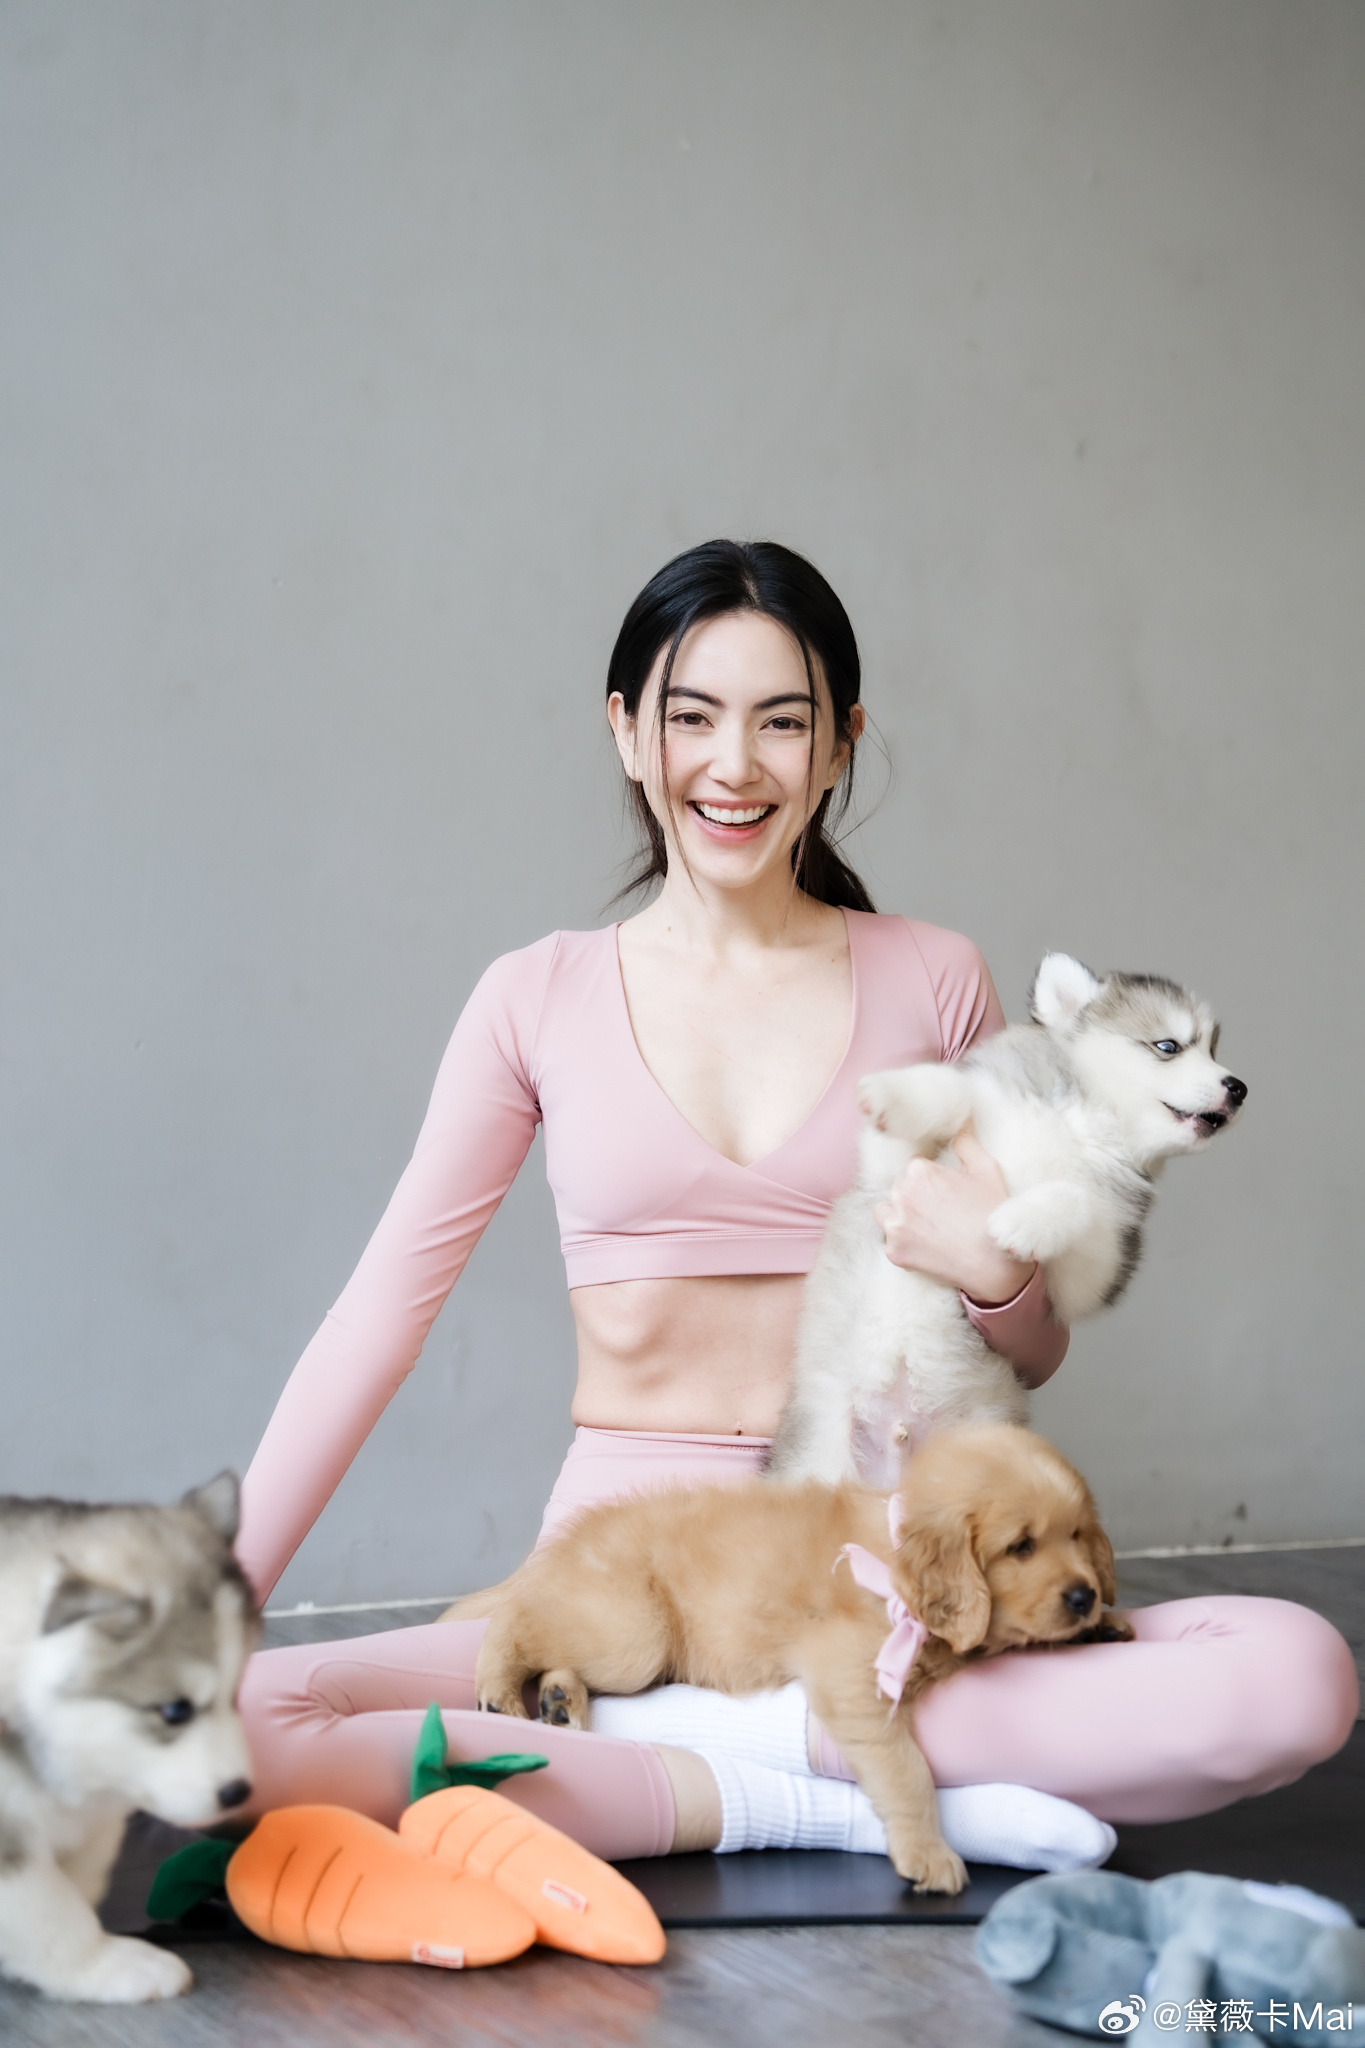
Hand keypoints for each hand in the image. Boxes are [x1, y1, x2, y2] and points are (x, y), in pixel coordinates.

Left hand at [873, 1128, 1035, 1304]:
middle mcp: (900, 1195)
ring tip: (927, 1225)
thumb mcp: (986, 1169)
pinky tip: (927, 1244)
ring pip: (886, 1211)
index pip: (914, 1167)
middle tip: (942, 1211)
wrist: (994, 1263)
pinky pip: (890, 1240)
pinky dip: (904, 1241)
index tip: (948, 1193)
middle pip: (899, 1188)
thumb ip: (966, 1141)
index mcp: (919, 1171)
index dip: (932, 1180)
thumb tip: (960, 1119)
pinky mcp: (894, 1251)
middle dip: (915, 1195)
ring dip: (900, 1215)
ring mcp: (894, 1225)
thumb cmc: (992, 1214)